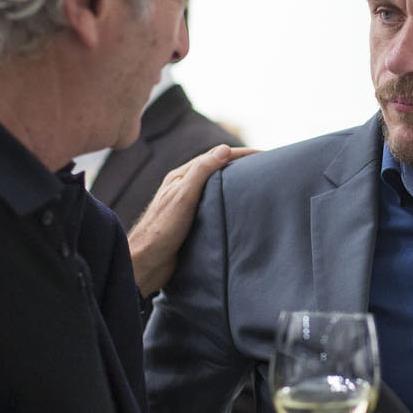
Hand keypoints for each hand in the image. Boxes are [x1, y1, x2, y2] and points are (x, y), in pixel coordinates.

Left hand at [127, 144, 255, 293]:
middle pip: (216, 171)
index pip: (214, 157)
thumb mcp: (183, 196)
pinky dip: (228, 203)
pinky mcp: (192, 223)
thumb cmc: (162, 230)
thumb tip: (224, 150)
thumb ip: (201, 171)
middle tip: (264, 168)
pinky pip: (214, 207)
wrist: (147, 263)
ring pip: (216, 189)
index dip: (239, 154)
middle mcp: (184, 188)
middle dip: (239, 167)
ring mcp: (188, 206)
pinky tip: (239, 210)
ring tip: (256, 187)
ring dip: (235, 185)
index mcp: (181, 177)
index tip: (263, 155)